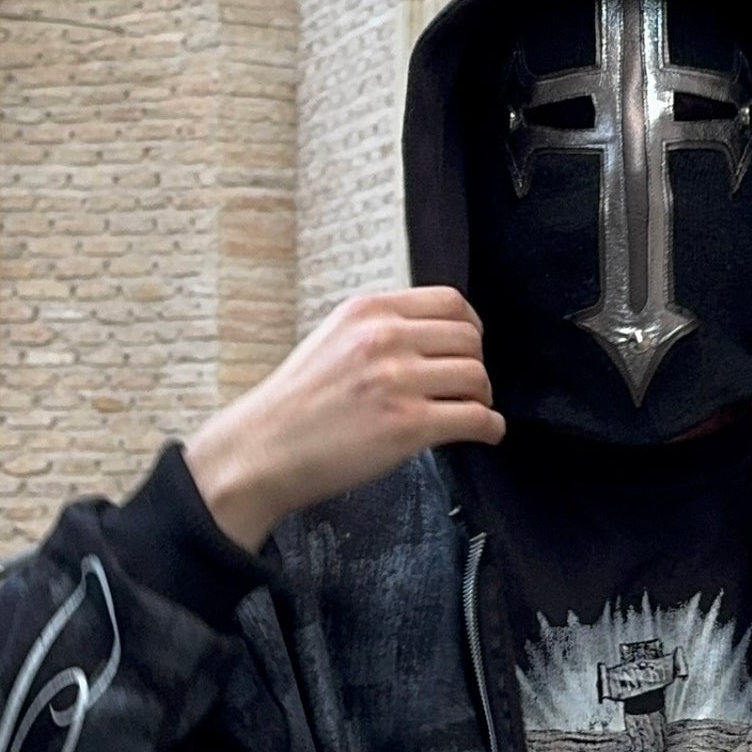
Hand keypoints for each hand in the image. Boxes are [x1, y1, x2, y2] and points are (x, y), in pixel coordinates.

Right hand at [183, 289, 504, 547]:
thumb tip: (433, 338)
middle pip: (470, 338)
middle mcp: (384, 339)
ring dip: (482, 398)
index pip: (450, 301)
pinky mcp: (407, 425)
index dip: (470, 327)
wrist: (261, 451)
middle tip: (468, 387)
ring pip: (477, 377)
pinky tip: (484, 433)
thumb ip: (379, 330)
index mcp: (367, 311)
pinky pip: (475, 418)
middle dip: (477, 364)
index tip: (469, 348)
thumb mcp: (332, 340)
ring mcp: (397, 381)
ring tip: (471, 411)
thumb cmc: (293, 406)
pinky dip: (490, 428)